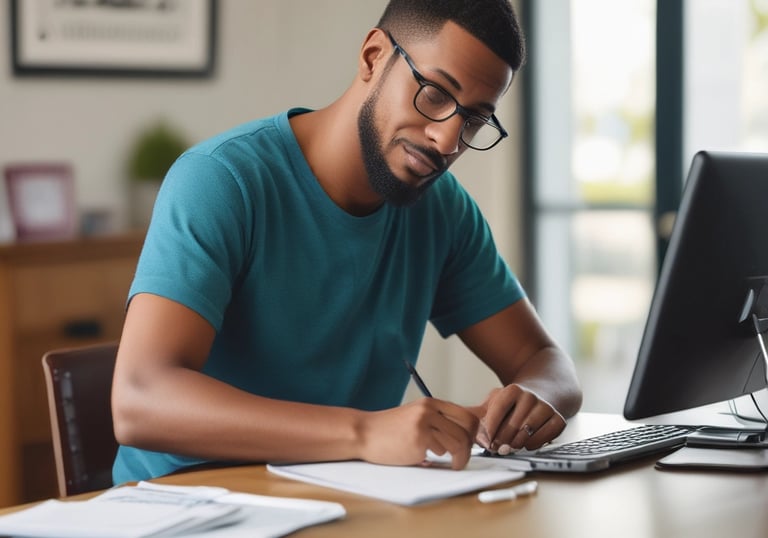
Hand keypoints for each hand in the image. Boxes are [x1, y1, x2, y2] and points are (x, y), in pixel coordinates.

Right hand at [358, 398, 478, 469]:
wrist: (363, 433)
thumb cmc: (388, 431)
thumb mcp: (414, 417)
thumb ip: (435, 422)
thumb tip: (462, 438)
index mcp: (430, 403)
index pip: (465, 415)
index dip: (472, 433)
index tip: (469, 444)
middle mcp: (429, 410)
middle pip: (467, 427)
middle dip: (470, 446)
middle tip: (463, 458)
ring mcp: (424, 423)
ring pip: (458, 441)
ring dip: (458, 457)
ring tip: (451, 463)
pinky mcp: (419, 438)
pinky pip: (441, 451)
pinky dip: (441, 459)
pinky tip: (430, 459)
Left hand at [474, 385, 565, 453]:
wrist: (544, 393)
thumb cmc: (514, 403)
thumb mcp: (496, 402)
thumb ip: (481, 414)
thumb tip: (471, 430)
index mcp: (513, 389)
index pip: (498, 410)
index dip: (490, 429)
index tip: (485, 441)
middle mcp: (531, 396)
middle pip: (512, 425)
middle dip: (502, 440)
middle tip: (496, 449)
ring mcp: (546, 407)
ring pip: (528, 432)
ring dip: (516, 444)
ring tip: (509, 447)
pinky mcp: (559, 419)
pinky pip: (545, 437)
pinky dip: (534, 444)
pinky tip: (527, 444)